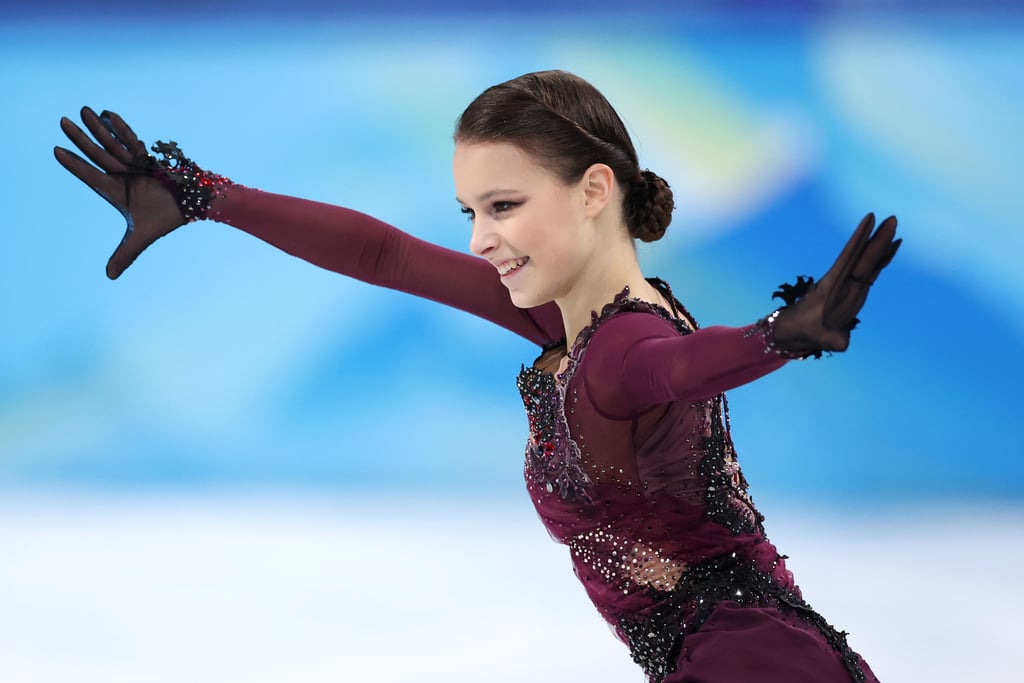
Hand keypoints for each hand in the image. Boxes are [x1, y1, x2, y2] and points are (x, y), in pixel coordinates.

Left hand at [55, 107, 189, 278]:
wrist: (194, 204)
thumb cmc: (167, 218)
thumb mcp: (142, 238)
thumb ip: (125, 254)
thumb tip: (109, 276)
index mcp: (116, 193)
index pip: (90, 176)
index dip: (74, 164)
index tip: (56, 150)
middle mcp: (122, 177)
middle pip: (97, 155)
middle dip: (81, 139)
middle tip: (63, 122)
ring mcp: (134, 165)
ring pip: (112, 144)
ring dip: (98, 129)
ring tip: (83, 111)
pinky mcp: (148, 157)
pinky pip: (132, 141)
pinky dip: (121, 129)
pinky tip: (109, 115)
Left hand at [771, 213, 900, 355]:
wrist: (795, 330)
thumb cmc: (805, 332)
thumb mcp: (819, 338)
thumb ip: (833, 340)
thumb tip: (843, 343)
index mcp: (832, 287)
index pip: (848, 258)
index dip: (858, 240)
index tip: (869, 219)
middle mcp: (841, 281)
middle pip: (862, 256)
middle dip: (876, 238)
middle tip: (892, 218)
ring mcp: (848, 284)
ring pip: (868, 260)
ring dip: (881, 245)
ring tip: (894, 226)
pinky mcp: (854, 289)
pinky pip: (871, 270)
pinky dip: (883, 259)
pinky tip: (893, 247)